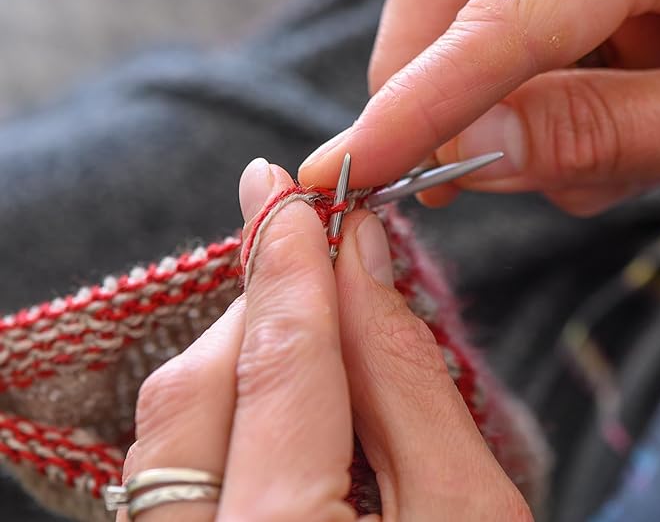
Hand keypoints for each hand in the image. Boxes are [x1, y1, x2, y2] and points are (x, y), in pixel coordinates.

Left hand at [118, 159, 530, 519]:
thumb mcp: (468, 513)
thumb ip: (408, 378)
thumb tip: (365, 262)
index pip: (281, 362)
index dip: (286, 262)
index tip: (283, 191)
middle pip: (200, 389)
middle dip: (257, 300)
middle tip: (301, 244)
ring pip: (171, 426)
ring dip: (237, 351)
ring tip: (299, 315)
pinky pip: (169, 466)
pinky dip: (220, 409)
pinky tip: (274, 395)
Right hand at [299, 0, 659, 215]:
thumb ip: (599, 132)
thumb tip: (466, 152)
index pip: (498, 14)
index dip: (416, 97)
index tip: (354, 164)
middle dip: (425, 76)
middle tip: (452, 171)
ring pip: (461, 3)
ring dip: (482, 102)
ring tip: (575, 157)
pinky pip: (502, 30)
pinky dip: (518, 102)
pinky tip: (588, 131)